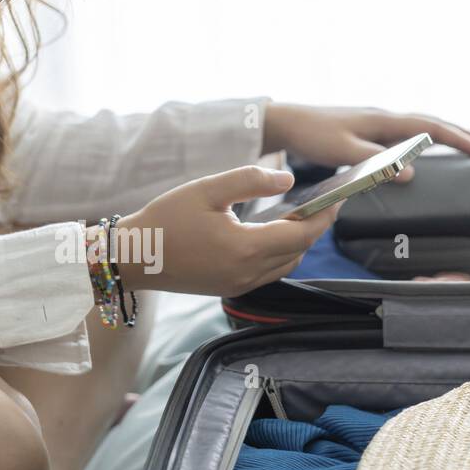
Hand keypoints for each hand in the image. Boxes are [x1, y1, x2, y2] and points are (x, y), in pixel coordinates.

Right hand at [116, 165, 338, 296]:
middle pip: (298, 251)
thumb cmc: (165, 220)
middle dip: (315, 228)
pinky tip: (275, 235)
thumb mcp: (207, 189)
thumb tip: (289, 179)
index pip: (301, 235)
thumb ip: (250, 181)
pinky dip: (281, 254)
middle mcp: (248, 273)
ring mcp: (241, 285)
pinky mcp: (232, 289)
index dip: (323, 217)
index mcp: (245, 249)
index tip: (337, 200)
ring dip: (299, 243)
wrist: (133, 257)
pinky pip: (270, 273)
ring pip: (287, 265)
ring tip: (301, 216)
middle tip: (323, 204)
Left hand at [262, 104, 469, 180]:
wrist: (289, 121)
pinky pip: (412, 132)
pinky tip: (435, 148)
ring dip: (451, 136)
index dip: (459, 140)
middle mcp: (387, 118)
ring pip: (425, 127)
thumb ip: (378, 164)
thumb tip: (412, 174)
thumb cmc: (315, 136)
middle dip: (465, 136)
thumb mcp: (346, 152)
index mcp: (385, 121)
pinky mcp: (374, 129)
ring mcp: (382, 122)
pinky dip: (432, 139)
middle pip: (435, 125)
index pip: (432, 129)